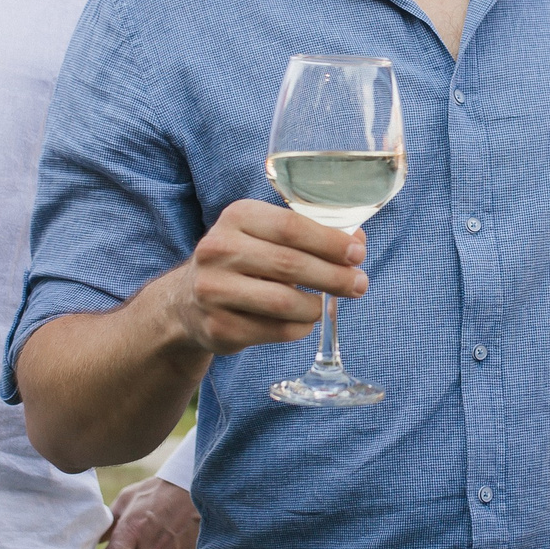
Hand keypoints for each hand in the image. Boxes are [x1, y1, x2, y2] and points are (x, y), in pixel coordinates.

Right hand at [162, 200, 366, 356]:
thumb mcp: (267, 236)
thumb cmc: (244, 261)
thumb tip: (357, 243)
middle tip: (359, 284)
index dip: (330, 242)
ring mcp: (213, 290)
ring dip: (316, 306)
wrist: (190, 300)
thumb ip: (312, 235)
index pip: (291, 226)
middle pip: (290, 264)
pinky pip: (274, 331)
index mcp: (236, 217)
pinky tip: (304, 321)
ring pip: (283, 302)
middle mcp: (218, 250)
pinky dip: (299, 327)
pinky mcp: (217, 327)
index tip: (358, 254)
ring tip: (326, 305)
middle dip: (334, 276)